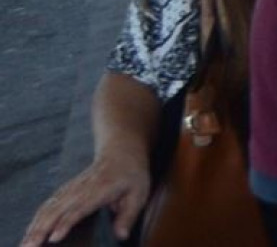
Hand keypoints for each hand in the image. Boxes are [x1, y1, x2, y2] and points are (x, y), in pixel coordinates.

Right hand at [20, 148, 149, 244]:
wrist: (122, 151)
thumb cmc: (132, 175)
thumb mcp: (139, 193)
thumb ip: (128, 215)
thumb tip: (121, 235)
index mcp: (101, 189)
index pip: (80, 208)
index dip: (66, 223)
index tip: (54, 237)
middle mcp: (82, 188)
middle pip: (57, 210)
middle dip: (41, 229)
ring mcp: (72, 188)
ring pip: (49, 207)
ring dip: (35, 226)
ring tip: (25, 244)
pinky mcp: (66, 190)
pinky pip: (47, 205)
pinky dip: (36, 219)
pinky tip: (30, 232)